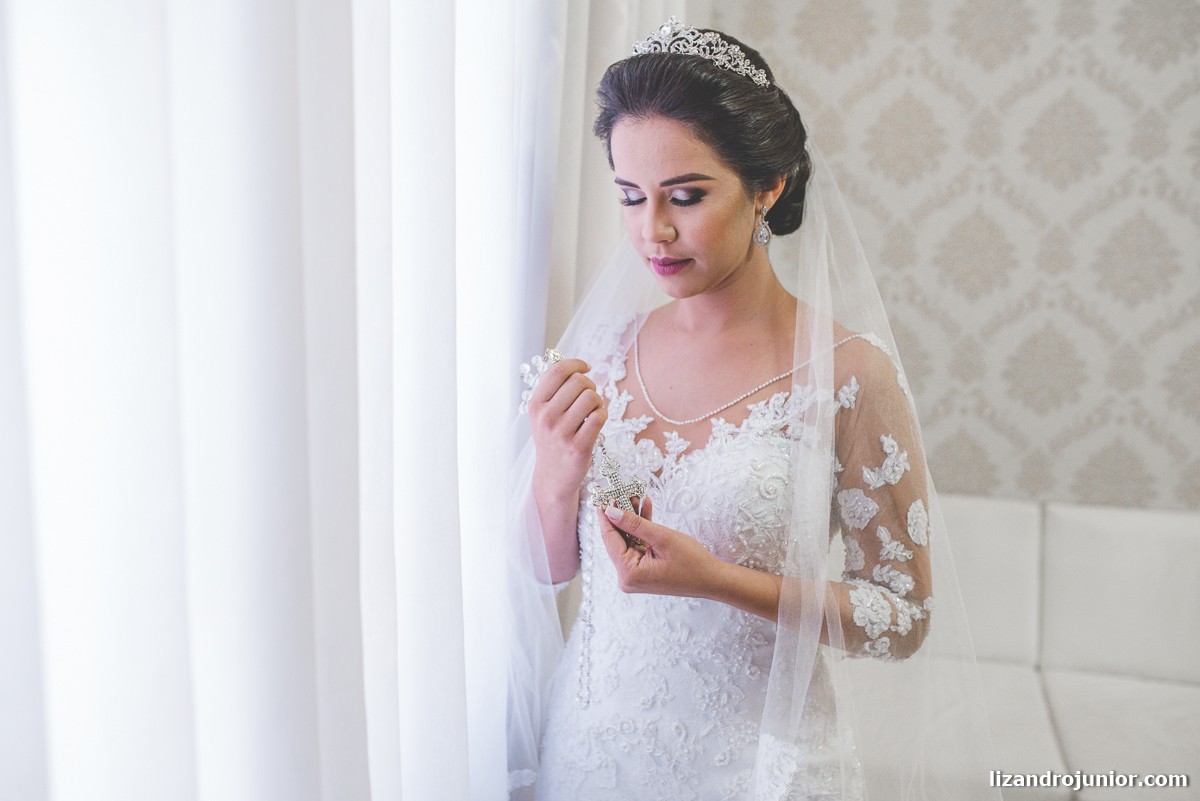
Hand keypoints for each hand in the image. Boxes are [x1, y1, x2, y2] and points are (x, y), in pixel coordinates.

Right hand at [529, 358, 606, 498]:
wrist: (553, 477)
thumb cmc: (552, 439)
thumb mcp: (543, 414)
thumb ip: (553, 389)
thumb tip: (575, 365)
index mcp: (536, 405)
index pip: (557, 371)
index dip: (576, 364)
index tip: (586, 368)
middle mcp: (546, 417)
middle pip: (579, 382)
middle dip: (590, 385)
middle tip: (589, 398)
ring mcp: (561, 433)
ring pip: (591, 397)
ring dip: (598, 401)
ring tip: (593, 411)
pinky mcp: (578, 446)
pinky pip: (599, 416)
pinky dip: (603, 415)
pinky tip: (597, 422)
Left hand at [597, 497, 721, 598]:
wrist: (713, 579)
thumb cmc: (692, 562)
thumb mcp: (662, 538)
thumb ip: (634, 524)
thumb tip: (610, 512)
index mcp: (628, 573)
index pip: (609, 539)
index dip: (606, 515)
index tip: (602, 495)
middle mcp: (627, 577)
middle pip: (618, 539)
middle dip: (622, 514)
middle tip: (622, 490)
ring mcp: (634, 575)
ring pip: (628, 540)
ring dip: (633, 519)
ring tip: (636, 495)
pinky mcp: (643, 571)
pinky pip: (637, 545)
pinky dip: (641, 529)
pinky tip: (646, 508)